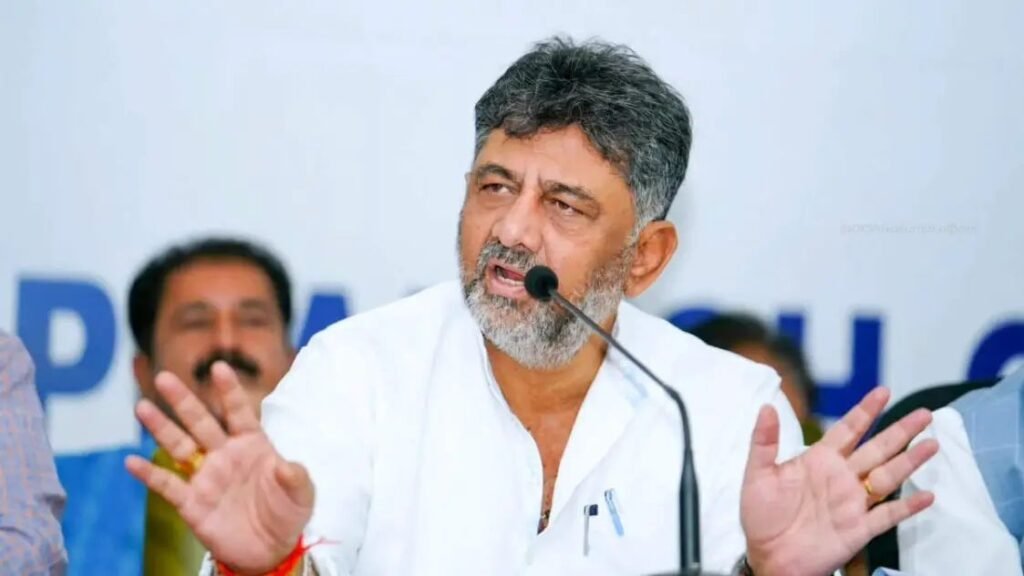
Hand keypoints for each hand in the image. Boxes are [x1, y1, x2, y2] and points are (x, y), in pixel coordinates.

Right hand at [125, 362, 313, 574]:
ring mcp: (206, 477)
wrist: (271, 551)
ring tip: (142, 407)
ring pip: (179, 446)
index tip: (218, 366)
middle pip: (200, 421)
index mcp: (252, 444)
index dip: (229, 390)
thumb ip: (295, 478)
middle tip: (164, 377)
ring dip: (161, 428)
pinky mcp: (192, 503)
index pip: (238, 411)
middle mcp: (225, 454)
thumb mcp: (301, 495)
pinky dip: (150, 475)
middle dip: (183, 400)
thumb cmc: (287, 514)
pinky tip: (133, 462)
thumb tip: (286, 465)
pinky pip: (168, 485)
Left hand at [741, 387, 938, 575]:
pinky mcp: (859, 529)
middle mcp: (842, 477)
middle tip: (924, 413)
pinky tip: (927, 496)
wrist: (769, 557)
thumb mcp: (757, 474)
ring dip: (910, 461)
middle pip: (877, 448)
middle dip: (900, 430)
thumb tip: (766, 407)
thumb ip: (764, 441)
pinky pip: (888, 516)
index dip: (866, 410)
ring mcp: (853, 503)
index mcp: (819, 461)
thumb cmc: (762, 516)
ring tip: (932, 444)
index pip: (848, 430)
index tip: (883, 391)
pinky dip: (907, 506)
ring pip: (888, 476)